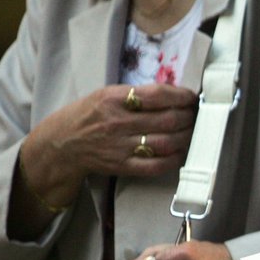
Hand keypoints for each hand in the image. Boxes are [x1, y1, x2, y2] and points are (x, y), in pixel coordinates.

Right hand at [19, 83, 197, 208]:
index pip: (158, 95)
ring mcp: (121, 146)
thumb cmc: (88, 114)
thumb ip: (137, 94)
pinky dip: (174, 159)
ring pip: (166, 142)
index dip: (181, 96)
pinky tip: (181, 152)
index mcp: (114, 99)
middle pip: (168, 120)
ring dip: (186, 137)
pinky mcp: (123, 166)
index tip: (191, 97)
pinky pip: (156, 165)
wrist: (62, 143)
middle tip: (197, 115)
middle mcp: (118, 122)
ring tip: (193, 131)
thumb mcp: (106, 94)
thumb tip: (173, 94)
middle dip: (189, 117)